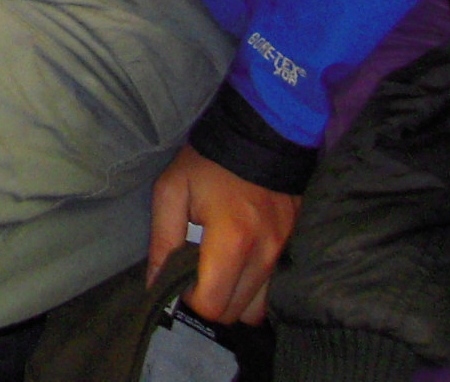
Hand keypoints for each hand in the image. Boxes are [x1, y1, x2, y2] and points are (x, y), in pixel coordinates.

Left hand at [148, 145, 300, 324]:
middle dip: (208, 303)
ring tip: (215, 275)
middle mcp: (265, 255)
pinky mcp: (294, 250)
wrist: (260, 136)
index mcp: (232, 241)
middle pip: (234, 312)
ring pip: (258, 308)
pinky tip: (236, 269)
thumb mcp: (171, 191)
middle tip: (192, 278)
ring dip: (233, 301)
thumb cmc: (209, 162)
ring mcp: (285, 254)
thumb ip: (163, 240)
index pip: (212, 303)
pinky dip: (253, 291)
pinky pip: (273, 290)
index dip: (189, 301)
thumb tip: (155, 284)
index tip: (178, 284)